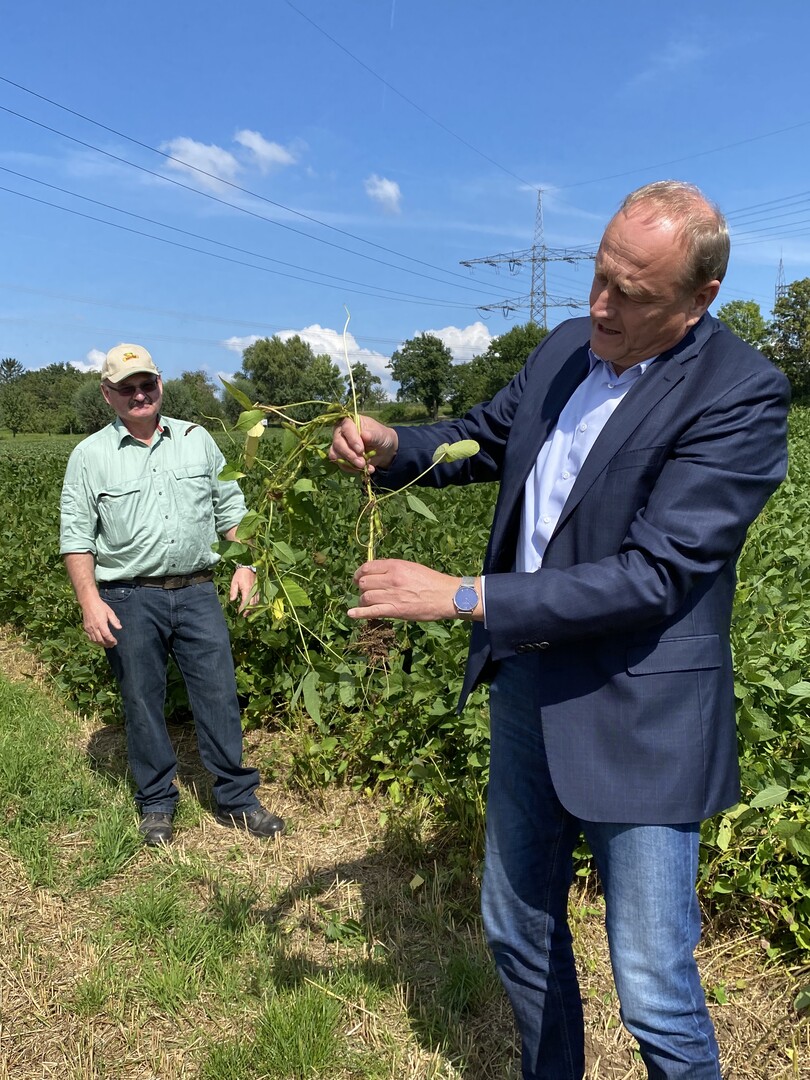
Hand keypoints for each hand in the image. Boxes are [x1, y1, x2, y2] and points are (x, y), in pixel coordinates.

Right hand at [82, 597, 121, 646]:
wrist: (88, 602)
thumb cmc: (100, 606)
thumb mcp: (110, 612)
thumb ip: (114, 621)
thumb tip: (119, 628)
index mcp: (101, 623)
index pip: (107, 635)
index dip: (111, 640)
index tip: (115, 642)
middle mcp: (94, 627)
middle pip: (101, 640)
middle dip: (107, 644)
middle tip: (112, 645)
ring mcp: (89, 628)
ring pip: (95, 640)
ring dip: (101, 644)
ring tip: (106, 645)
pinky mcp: (85, 628)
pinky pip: (90, 638)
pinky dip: (95, 641)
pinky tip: (99, 641)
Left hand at [230, 566, 258, 614]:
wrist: (248, 567)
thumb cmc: (240, 574)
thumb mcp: (234, 582)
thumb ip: (233, 592)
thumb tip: (232, 600)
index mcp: (247, 590)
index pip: (245, 602)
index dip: (242, 609)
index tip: (239, 613)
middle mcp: (253, 592)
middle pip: (252, 604)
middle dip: (248, 611)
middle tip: (243, 615)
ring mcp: (257, 591)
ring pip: (256, 602)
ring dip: (252, 608)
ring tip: (247, 612)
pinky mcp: (258, 590)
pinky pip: (258, 599)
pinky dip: (255, 604)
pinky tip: (252, 606)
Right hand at [328, 416, 397, 473]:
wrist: (384, 450)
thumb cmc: (381, 437)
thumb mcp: (381, 435)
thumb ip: (373, 435)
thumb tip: (364, 435)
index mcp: (351, 421)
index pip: (346, 428)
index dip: (352, 439)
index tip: (360, 450)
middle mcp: (342, 432)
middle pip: (338, 443)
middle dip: (350, 455)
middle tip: (362, 463)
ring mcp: (339, 444)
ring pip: (335, 454)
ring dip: (349, 463)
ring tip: (364, 467)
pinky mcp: (340, 456)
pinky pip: (340, 464)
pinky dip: (351, 469)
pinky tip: (364, 469)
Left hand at [350, 559, 477, 621]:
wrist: (446, 596)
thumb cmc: (431, 581)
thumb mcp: (411, 567)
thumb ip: (393, 568)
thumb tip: (377, 571)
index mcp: (395, 565)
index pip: (367, 567)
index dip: (359, 573)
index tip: (358, 578)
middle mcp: (391, 579)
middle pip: (364, 582)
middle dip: (361, 587)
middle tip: (363, 591)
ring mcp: (392, 595)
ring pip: (365, 597)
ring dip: (362, 600)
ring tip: (365, 602)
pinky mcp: (394, 610)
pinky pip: (371, 611)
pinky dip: (358, 613)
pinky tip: (351, 614)